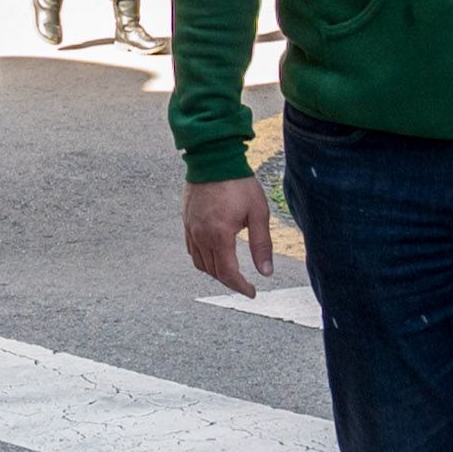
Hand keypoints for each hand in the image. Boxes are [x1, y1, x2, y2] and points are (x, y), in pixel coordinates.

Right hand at [182, 176, 274, 296]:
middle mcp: (201, 235)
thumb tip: (266, 271)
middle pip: (213, 271)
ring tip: (230, 272)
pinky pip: (191, 249)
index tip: (252, 292)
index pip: (227, 273)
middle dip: (229, 281)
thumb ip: (262, 245)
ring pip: (199, 263)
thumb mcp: (258, 213)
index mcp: (219, 235)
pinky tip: (214, 255)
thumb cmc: (238, 183)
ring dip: (215, 272)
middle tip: (244, 284)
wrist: (214, 158)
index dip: (240, 287)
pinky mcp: (186, 221)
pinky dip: (202, 258)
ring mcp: (190, 228)